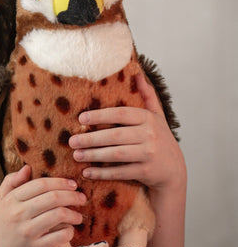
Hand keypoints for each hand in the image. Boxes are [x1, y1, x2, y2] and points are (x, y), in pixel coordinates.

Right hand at [0, 165, 85, 246]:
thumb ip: (11, 182)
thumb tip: (27, 167)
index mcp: (11, 199)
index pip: (41, 184)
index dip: (60, 182)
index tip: (72, 184)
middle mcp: (19, 213)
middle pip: (53, 197)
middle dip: (72, 196)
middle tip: (82, 197)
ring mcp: (27, 232)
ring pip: (58, 215)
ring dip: (73, 214)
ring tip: (78, 216)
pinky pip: (59, 236)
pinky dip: (69, 231)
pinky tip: (70, 230)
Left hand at [68, 74, 184, 190]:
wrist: (174, 170)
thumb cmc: (159, 138)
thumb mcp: (156, 116)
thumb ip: (147, 95)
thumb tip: (137, 73)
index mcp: (148, 118)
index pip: (121, 113)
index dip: (100, 115)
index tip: (80, 118)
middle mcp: (150, 135)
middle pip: (115, 136)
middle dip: (90, 139)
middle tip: (71, 141)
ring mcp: (149, 154)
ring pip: (116, 154)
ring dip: (93, 155)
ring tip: (76, 155)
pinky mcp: (146, 172)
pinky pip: (120, 172)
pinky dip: (102, 173)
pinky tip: (87, 172)